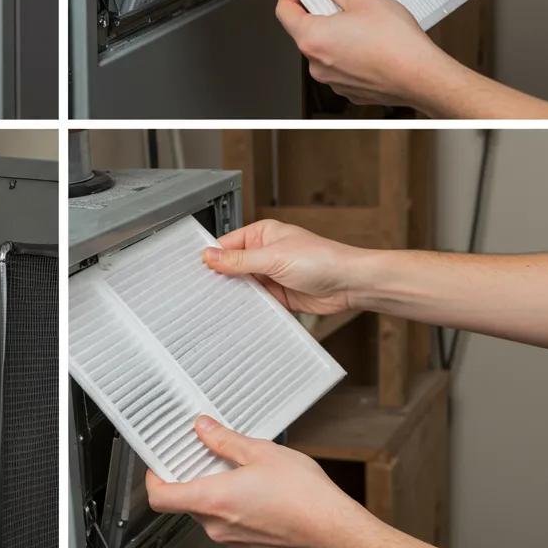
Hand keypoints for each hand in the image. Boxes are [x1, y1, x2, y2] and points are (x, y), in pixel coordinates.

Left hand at [146, 416, 371, 547]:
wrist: (334, 531)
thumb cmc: (303, 495)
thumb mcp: (260, 452)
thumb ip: (224, 440)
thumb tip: (203, 428)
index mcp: (213, 500)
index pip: (161, 497)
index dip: (154, 479)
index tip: (160, 463)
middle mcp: (217, 526)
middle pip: (184, 502)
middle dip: (190, 477)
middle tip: (204, 454)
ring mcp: (233, 540)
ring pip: (207, 512)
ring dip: (213, 491)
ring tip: (236, 468)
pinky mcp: (249, 546)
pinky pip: (227, 523)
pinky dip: (231, 505)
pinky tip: (253, 489)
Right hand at [203, 219, 366, 315]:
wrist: (350, 284)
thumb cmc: (322, 259)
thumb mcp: (273, 257)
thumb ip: (240, 260)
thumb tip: (210, 256)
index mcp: (262, 234)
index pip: (228, 244)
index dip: (213, 257)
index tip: (197, 270)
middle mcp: (265, 253)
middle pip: (233, 266)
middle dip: (222, 277)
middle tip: (203, 290)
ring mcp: (272, 275)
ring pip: (243, 286)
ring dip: (236, 294)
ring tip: (217, 304)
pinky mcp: (279, 295)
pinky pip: (257, 301)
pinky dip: (249, 307)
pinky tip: (238, 312)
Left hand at [276, 0, 454, 108]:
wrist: (422, 77)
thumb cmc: (396, 44)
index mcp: (312, 38)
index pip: (284, 12)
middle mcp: (316, 63)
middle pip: (305, 31)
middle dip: (317, 13)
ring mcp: (331, 79)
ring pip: (324, 50)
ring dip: (335, 34)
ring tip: (361, 23)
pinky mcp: (348, 88)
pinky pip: (340, 66)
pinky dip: (348, 53)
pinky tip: (369, 44)